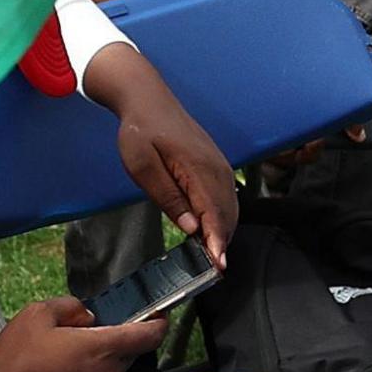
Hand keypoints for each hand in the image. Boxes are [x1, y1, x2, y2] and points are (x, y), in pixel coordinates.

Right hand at [0, 295, 159, 371]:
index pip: (149, 335)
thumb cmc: (15, 364)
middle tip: (97, 329)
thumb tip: (84, 314)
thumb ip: (69, 306)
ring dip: (101, 358)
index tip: (159, 316)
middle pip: (132, 351)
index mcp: (101, 348)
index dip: (159, 323)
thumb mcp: (37, 314)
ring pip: (113, 369)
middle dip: (121, 337)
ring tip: (69, 352)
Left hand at [87, 43, 237, 255]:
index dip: (217, 243)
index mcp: (198, 168)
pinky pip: (226, 197)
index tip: (218, 267)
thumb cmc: (141, 131)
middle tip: (212, 272)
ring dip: (223, 232)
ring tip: (211, 258)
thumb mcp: (142, 167)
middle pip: (228, 215)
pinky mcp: (216, 165)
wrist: (148, 99)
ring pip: (230, 208)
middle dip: (222, 243)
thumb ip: (168, 197)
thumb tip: (192, 228)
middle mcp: (216, 168)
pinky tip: (209, 231)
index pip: (215, 214)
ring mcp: (220, 165)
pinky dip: (222, 218)